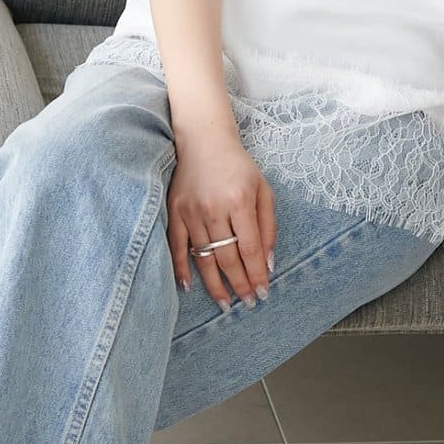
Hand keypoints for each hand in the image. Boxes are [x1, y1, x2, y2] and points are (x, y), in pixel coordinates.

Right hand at [168, 137, 275, 309]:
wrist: (203, 141)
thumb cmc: (238, 166)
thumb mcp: (263, 189)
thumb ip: (268, 226)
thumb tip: (268, 262)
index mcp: (240, 201)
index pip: (250, 248)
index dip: (256, 274)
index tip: (262, 291)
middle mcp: (214, 208)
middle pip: (228, 257)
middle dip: (240, 284)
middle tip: (248, 302)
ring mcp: (191, 211)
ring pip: (204, 257)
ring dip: (215, 284)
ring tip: (225, 303)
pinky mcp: (174, 212)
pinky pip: (176, 246)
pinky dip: (181, 268)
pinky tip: (188, 287)